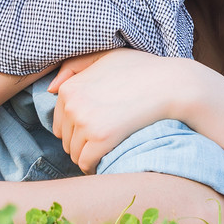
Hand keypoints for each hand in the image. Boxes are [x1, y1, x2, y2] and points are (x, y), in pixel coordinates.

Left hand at [49, 50, 195, 172]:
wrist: (172, 85)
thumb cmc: (143, 70)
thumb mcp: (106, 57)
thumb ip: (75, 66)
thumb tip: (51, 90)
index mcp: (69, 88)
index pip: (60, 123)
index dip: (79, 130)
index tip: (99, 128)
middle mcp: (72, 104)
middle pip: (66, 141)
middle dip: (83, 144)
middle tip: (107, 139)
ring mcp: (85, 121)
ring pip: (75, 154)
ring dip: (90, 156)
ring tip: (110, 149)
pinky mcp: (100, 138)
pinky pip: (87, 163)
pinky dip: (96, 166)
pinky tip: (110, 159)